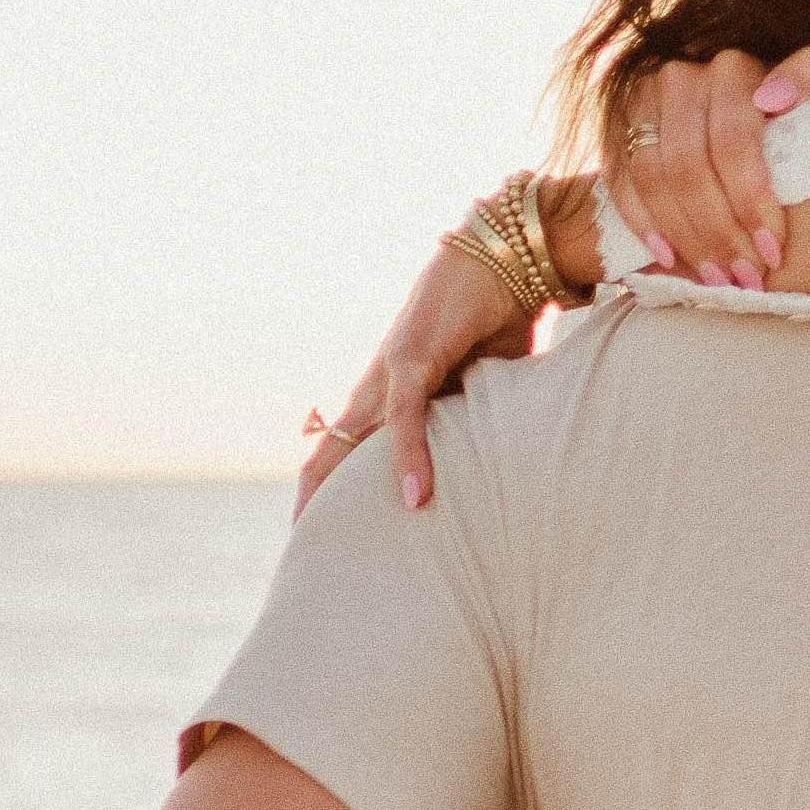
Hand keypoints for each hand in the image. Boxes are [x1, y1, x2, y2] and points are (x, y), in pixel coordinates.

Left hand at [296, 240, 536, 518]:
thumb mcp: (485, 386)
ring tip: (326, 539)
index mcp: (393, 391)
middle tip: (303, 554)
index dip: (332, 487)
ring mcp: (390, 370)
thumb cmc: (498, 317)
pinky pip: (405, 417)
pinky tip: (415, 498)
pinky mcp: (413, 358)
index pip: (347, 447)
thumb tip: (492, 466)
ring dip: (337, 492)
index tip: (322, 530)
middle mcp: (380, 383)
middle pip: (328, 451)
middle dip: (313, 502)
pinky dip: (409, 458)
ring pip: (347, 439)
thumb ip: (474, 421)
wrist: (506, 255)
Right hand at [603, 45, 809, 289]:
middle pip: (691, 168)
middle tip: (744, 278)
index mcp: (733, 70)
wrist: (731, 102)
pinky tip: (668, 257)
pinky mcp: (615, 125)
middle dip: (720, 233)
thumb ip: (809, 79)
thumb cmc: (786, 109)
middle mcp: (681, 77)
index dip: (751, 202)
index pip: (734, 142)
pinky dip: (642, 223)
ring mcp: (642, 99)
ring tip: (715, 277)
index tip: (773, 252)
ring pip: (654, 178)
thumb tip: (774, 98)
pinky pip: (620, 180)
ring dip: (685, 236)